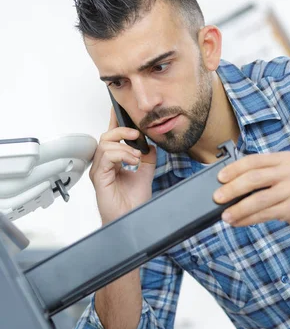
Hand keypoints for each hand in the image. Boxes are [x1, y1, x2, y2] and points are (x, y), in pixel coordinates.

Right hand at [89, 108, 156, 224]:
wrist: (130, 219)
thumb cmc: (132, 202)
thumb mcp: (145, 174)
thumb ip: (147, 159)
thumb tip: (151, 145)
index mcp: (113, 162)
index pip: (112, 137)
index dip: (116, 122)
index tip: (122, 109)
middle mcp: (104, 164)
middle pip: (106, 136)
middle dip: (122, 130)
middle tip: (137, 134)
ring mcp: (100, 170)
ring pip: (105, 144)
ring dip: (125, 147)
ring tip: (137, 158)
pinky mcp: (99, 177)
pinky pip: (106, 157)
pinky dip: (121, 155)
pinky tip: (132, 162)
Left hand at [213, 152, 289, 232]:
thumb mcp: (287, 176)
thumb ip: (264, 178)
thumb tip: (231, 188)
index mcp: (284, 159)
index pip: (254, 161)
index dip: (234, 169)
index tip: (219, 178)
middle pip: (254, 178)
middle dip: (232, 189)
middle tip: (217, 198)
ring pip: (258, 199)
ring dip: (238, 209)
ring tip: (225, 216)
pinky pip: (266, 214)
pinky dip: (249, 219)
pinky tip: (239, 222)